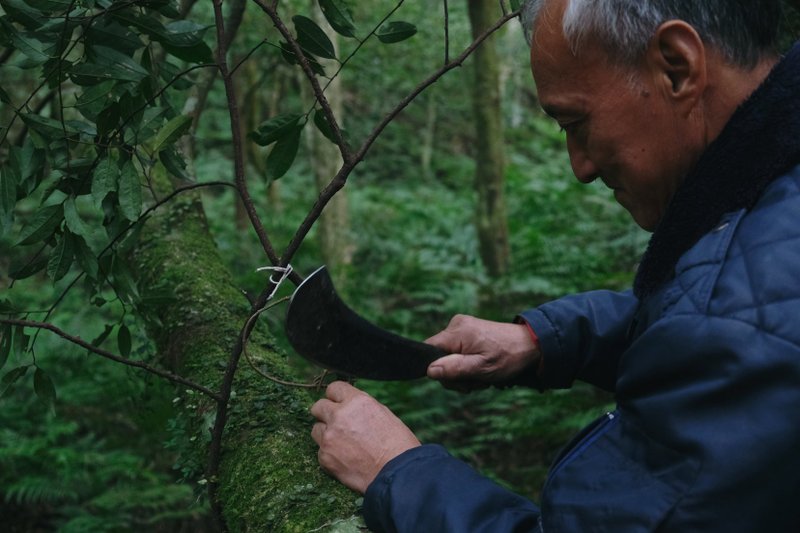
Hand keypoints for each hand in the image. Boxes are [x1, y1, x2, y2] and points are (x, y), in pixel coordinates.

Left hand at [310, 381, 420, 493]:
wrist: (397, 473)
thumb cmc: (397, 445)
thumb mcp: (383, 415)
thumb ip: (361, 408)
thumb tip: (349, 407)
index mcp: (357, 401)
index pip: (334, 388)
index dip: (336, 397)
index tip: (337, 403)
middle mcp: (340, 416)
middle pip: (318, 406)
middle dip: (324, 413)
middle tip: (335, 423)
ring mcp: (330, 437)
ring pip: (316, 429)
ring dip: (326, 434)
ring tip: (343, 444)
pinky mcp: (325, 457)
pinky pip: (321, 451)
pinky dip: (330, 455)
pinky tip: (346, 460)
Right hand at [425, 314, 539, 390]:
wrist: (531, 344)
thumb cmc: (508, 357)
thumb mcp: (481, 368)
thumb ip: (455, 369)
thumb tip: (429, 370)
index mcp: (456, 332)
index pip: (428, 351)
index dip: (437, 370)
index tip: (458, 380)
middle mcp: (455, 325)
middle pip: (438, 356)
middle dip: (455, 374)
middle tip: (476, 383)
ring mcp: (462, 327)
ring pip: (448, 356)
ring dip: (463, 372)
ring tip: (482, 376)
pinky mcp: (468, 331)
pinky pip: (457, 351)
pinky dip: (467, 364)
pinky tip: (481, 368)